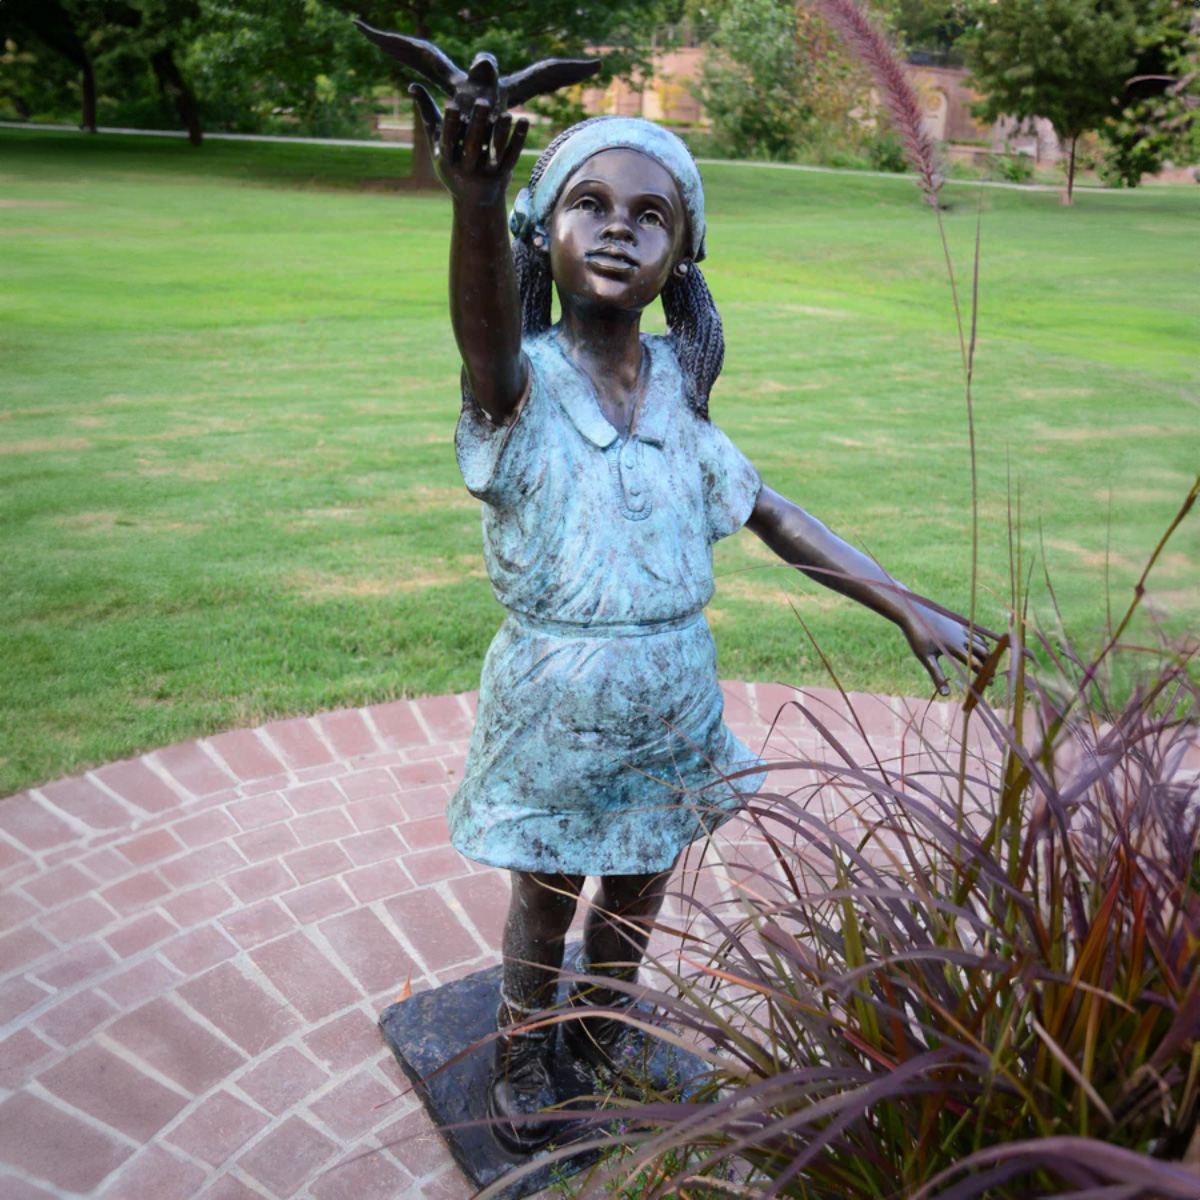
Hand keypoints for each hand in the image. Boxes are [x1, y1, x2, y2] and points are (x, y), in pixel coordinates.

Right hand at [410, 86, 528, 205]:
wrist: (475, 201)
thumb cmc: (451, 164)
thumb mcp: (437, 145)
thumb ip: (427, 115)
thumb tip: (412, 85)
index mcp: (447, 162)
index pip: (448, 142)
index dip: (450, 125)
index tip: (452, 104)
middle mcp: (466, 171)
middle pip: (472, 146)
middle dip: (477, 124)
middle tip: (483, 101)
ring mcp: (485, 175)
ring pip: (494, 152)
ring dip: (501, 131)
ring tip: (507, 112)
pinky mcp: (503, 176)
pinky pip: (512, 156)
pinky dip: (518, 139)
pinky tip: (524, 119)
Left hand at [899, 602, 992, 695]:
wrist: (914, 612)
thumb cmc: (918, 637)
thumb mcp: (926, 658)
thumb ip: (937, 676)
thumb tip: (946, 695)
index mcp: (955, 648)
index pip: (976, 663)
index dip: (984, 674)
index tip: (990, 684)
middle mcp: (962, 637)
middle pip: (982, 652)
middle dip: (989, 665)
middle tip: (991, 676)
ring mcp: (961, 629)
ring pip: (980, 642)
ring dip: (987, 653)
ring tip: (990, 664)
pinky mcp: (958, 623)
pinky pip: (975, 633)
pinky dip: (982, 641)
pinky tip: (984, 645)